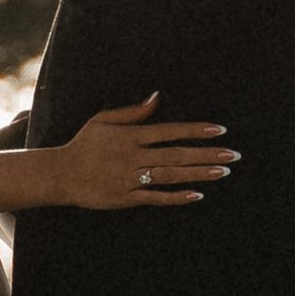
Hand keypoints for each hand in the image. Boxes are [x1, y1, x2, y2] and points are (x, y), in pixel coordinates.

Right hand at [46, 94, 232, 211]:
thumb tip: (157, 97)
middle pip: (177, 154)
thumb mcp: (104, 120)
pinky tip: (197, 195)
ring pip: (170, 175)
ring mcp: (129, 178)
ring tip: (223, 171)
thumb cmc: (84, 144)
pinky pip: (155, 198)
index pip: (170, 131)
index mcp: (130, 135)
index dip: (196, 130)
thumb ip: (133, 111)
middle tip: (234, 154)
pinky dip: (176, 197)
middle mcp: (133, 156)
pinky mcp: (125, 198)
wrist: (60, 174)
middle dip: (207, 154)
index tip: (220, 130)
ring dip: (198, 173)